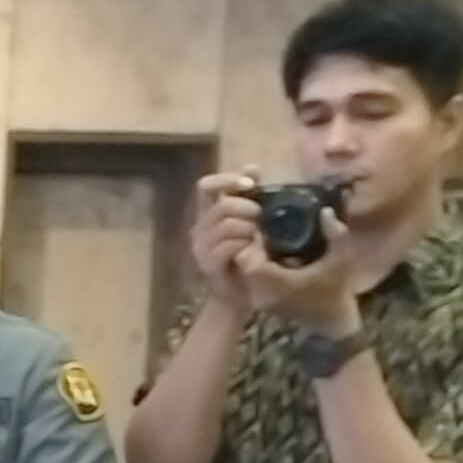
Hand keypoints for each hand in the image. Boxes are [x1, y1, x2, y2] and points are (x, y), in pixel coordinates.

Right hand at [188, 172, 262, 314]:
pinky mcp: (208, 264)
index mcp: (207, 215)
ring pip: (227, 224)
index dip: (227, 180)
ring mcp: (201, 247)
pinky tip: (253, 251)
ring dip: (249, 228)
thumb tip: (252, 166)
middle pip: (223, 204)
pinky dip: (245, 245)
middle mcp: (199, 228)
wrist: (239, 296)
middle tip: (262, 219)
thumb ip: (248, 196)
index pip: (206, 186)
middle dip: (248, 208)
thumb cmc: (245, 258)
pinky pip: (228, 245)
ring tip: (259, 238)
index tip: (249, 185)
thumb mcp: (249, 221)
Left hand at [237, 209, 364, 333]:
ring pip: (244, 271)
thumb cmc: (339, 291)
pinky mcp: (261, 304)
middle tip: (266, 232)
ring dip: (253, 255)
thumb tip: (324, 211)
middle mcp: (262, 294)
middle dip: (251, 245)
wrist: (334, 326)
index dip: (253, 240)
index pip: (246, 257)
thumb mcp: (342, 259)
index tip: (267, 229)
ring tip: (270, 243)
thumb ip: (335, 234)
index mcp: (277, 283)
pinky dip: (257, 267)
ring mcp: (260, 301)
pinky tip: (275, 257)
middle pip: (241, 261)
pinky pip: (249, 279)